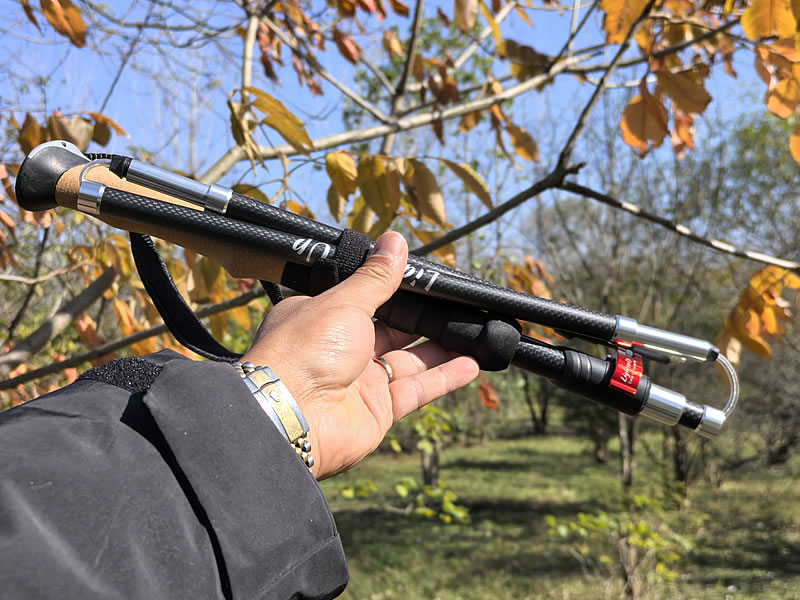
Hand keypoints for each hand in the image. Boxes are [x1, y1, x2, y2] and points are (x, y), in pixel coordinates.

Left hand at [240, 232, 479, 478]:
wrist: (292, 416)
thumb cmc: (305, 351)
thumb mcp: (345, 301)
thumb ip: (377, 277)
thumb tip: (394, 240)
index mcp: (323, 318)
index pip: (364, 298)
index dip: (394, 289)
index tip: (426, 280)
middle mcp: (339, 349)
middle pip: (391, 330)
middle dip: (422, 318)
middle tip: (457, 304)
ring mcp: (359, 381)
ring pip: (409, 360)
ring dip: (440, 348)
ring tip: (473, 332)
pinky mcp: (377, 410)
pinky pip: (416, 390)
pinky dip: (444, 378)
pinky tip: (471, 364)